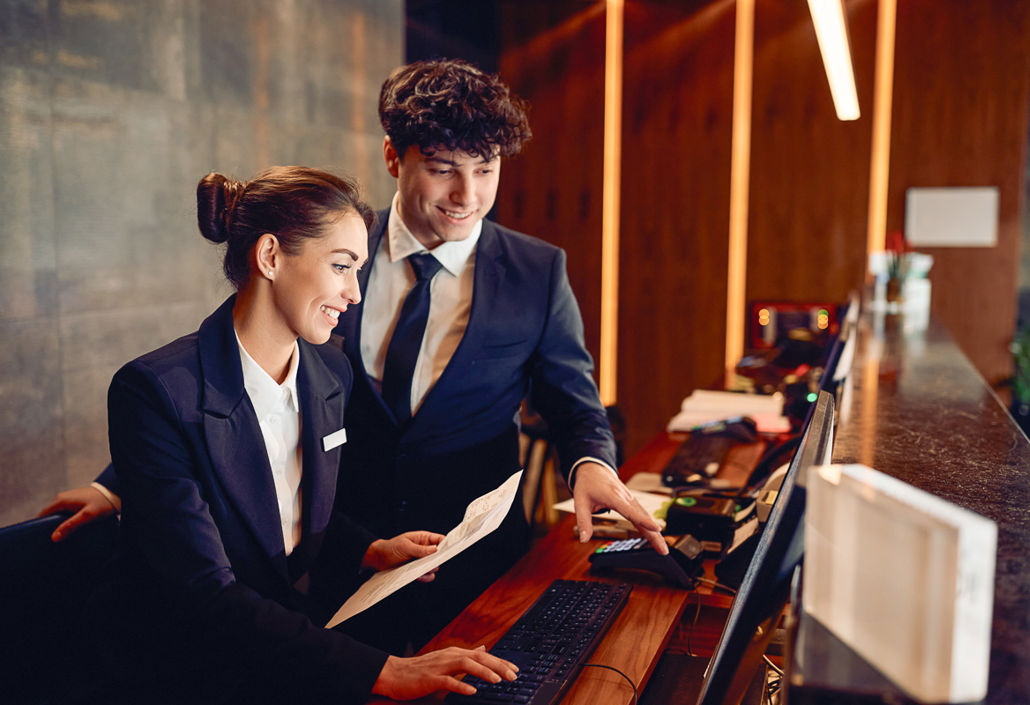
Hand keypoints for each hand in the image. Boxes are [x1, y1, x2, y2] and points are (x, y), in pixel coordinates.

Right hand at [37, 485, 118, 542]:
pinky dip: (66, 520)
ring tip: (64, 536)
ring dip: (59, 524)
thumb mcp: (87, 516)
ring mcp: (68, 499)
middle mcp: (61, 498)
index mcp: (60, 500)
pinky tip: (71, 528)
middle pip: (49, 516)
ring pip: (57, 515)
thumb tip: (54, 537)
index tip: (43, 538)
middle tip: (55, 540)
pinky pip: (65, 513)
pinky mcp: (74, 501)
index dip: (40, 527)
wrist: (114, 493)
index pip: (42, 516)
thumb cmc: (102, 503)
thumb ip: (71, 525)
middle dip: (50, 527)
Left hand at [361, 531, 444, 579]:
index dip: (447, 544)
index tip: (450, 549)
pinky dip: (425, 577)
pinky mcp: (417, 570)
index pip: (440, 540)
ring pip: (434, 567)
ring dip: (429, 569)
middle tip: (432, 563)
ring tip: (420, 569)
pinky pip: (427, 575)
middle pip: (439, 555)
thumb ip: (420, 549)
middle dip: (437, 560)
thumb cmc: (390, 548)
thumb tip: (435, 550)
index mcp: (423, 539)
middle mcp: (425, 550)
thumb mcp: (405, 546)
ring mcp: (421, 560)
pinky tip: (418, 576)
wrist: (378, 559)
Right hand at [371, 645, 517, 699]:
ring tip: (498, 680)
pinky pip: (448, 681)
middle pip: (478, 658)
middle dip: (498, 666)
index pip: (482, 656)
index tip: (515, 669)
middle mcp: (449, 656)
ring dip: (483, 672)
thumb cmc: (421, 670)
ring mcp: (440, 667)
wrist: (394, 674)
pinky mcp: (430, 679)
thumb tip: (484, 648)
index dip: (500, 662)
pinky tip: (472, 690)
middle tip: (514, 675)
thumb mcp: (446, 659)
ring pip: (466, 665)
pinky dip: (461, 685)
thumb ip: (466, 655)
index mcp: (455, 653)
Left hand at [571, 462, 668, 553]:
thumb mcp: (580, 502)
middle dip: (655, 534)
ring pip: (646, 516)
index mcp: (613, 497)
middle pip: (643, 517)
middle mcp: (625, 497)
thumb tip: (583, 540)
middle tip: (664, 550)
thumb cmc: (587, 485)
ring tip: (663, 548)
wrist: (593, 470)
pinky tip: (656, 536)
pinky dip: (650, 525)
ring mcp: (630, 499)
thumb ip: (583, 522)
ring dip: (655, 533)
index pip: (630, 511)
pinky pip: (643, 514)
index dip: (644, 521)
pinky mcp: (631, 501)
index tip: (657, 529)